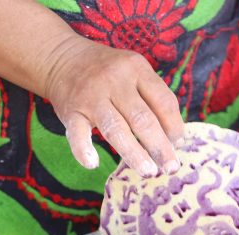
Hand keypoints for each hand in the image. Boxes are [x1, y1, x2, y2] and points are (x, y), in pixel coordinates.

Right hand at [44, 35, 183, 175]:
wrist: (61, 58)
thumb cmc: (108, 74)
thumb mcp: (134, 73)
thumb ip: (154, 99)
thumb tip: (174, 140)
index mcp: (136, 69)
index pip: (163, 101)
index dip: (174, 126)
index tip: (178, 145)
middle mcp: (115, 81)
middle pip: (142, 119)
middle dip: (159, 147)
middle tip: (170, 168)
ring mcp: (91, 96)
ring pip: (116, 129)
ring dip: (134, 154)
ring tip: (149, 172)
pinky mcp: (71, 111)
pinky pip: (77, 134)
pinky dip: (83, 149)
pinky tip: (92, 164)